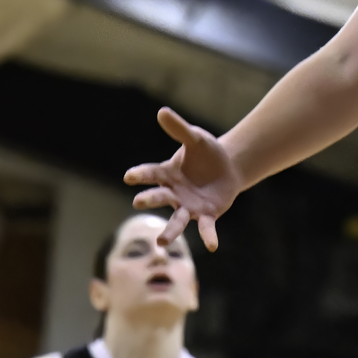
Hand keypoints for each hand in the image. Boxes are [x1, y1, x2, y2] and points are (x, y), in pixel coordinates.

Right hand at [124, 107, 241, 250]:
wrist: (228, 168)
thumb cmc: (206, 153)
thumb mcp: (195, 138)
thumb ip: (179, 129)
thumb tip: (162, 111)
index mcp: (167, 174)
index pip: (151, 174)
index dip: (140, 174)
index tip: (129, 176)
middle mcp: (174, 193)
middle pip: (160, 197)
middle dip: (150, 199)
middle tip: (138, 202)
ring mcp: (189, 207)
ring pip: (177, 220)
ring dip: (170, 231)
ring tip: (162, 242)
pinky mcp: (206, 215)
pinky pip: (206, 227)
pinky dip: (208, 236)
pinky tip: (212, 246)